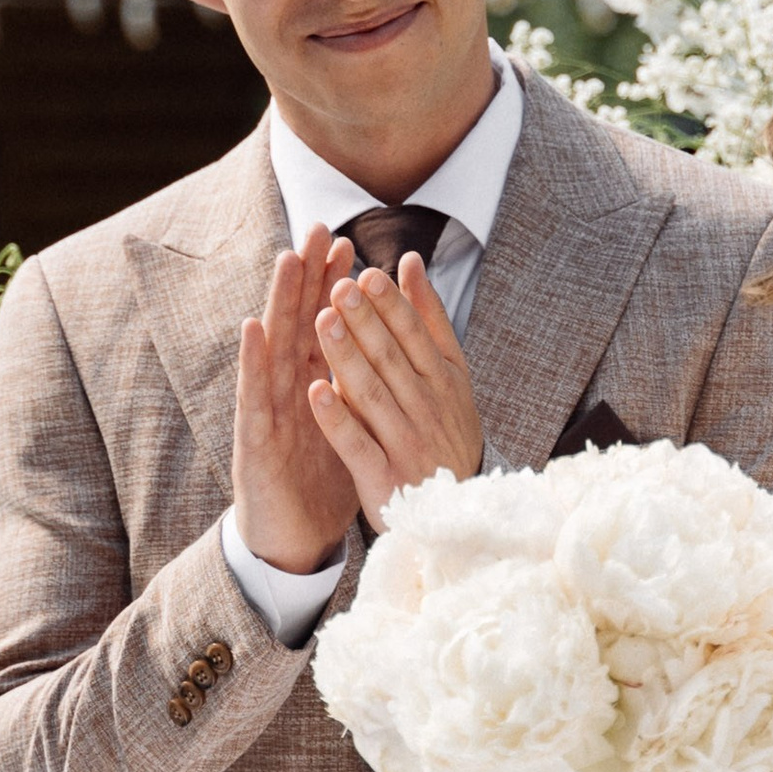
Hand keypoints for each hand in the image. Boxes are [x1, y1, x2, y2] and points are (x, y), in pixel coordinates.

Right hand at [234, 228, 362, 573]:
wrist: (290, 539)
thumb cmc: (316, 481)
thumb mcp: (345, 426)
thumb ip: (354, 387)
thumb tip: (375, 352)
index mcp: (310, 386)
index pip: (324, 328)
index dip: (334, 289)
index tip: (349, 245)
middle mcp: (286, 391)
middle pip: (297, 326)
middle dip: (307, 279)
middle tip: (317, 230)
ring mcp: (267, 412)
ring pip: (274, 351)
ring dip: (279, 304)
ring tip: (286, 261)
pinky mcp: (254, 442)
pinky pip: (255, 399)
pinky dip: (253, 363)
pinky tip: (254, 330)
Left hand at [310, 251, 484, 531]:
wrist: (457, 511)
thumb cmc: (444, 430)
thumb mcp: (450, 374)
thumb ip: (429, 319)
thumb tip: (411, 261)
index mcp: (444, 380)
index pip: (416, 335)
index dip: (392, 305)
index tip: (367, 274)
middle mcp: (428, 409)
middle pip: (393, 359)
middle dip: (366, 322)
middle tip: (339, 287)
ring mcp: (407, 443)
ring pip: (372, 394)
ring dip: (347, 358)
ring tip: (322, 323)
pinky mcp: (385, 478)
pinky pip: (357, 444)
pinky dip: (337, 418)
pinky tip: (315, 392)